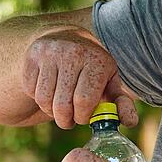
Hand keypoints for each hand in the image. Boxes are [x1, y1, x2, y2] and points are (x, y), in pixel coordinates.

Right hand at [23, 30, 138, 129]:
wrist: (67, 39)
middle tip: (69, 119)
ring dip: (51, 111)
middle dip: (66, 120)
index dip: (82, 116)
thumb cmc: (92, 70)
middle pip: (62, 105)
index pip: (83, 101)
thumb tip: (130, 122)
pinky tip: (49, 92)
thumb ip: (120, 103)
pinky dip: (38, 98)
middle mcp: (73, 52)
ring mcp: (50, 52)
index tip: (84, 116)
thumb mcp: (110, 83)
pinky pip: (31, 90)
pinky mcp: (33, 55)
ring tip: (60, 107)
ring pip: (44, 100)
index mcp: (96, 60)